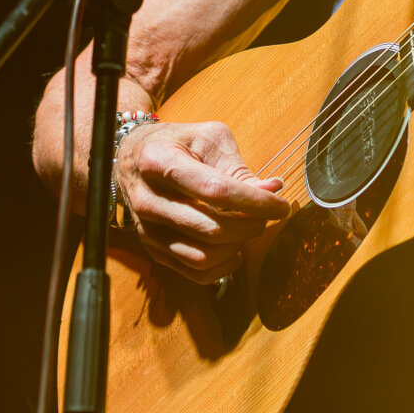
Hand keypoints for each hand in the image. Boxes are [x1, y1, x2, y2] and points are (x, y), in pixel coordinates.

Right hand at [115, 120, 289, 283]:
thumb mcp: (208, 140)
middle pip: (210, 228)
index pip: (214, 191)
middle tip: (267, 214)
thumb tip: (272, 190)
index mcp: (160, 163)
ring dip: (237, 246)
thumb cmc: (177, 144)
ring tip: (249, 226)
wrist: (132, 157)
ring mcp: (147, 229)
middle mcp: (148, 200)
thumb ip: (238, 167)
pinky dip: (223, 266)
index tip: (281, 206)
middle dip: (250, 224)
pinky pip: (193, 272)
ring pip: (203, 256)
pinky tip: (235, 248)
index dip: (253, 201)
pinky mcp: (152, 249)